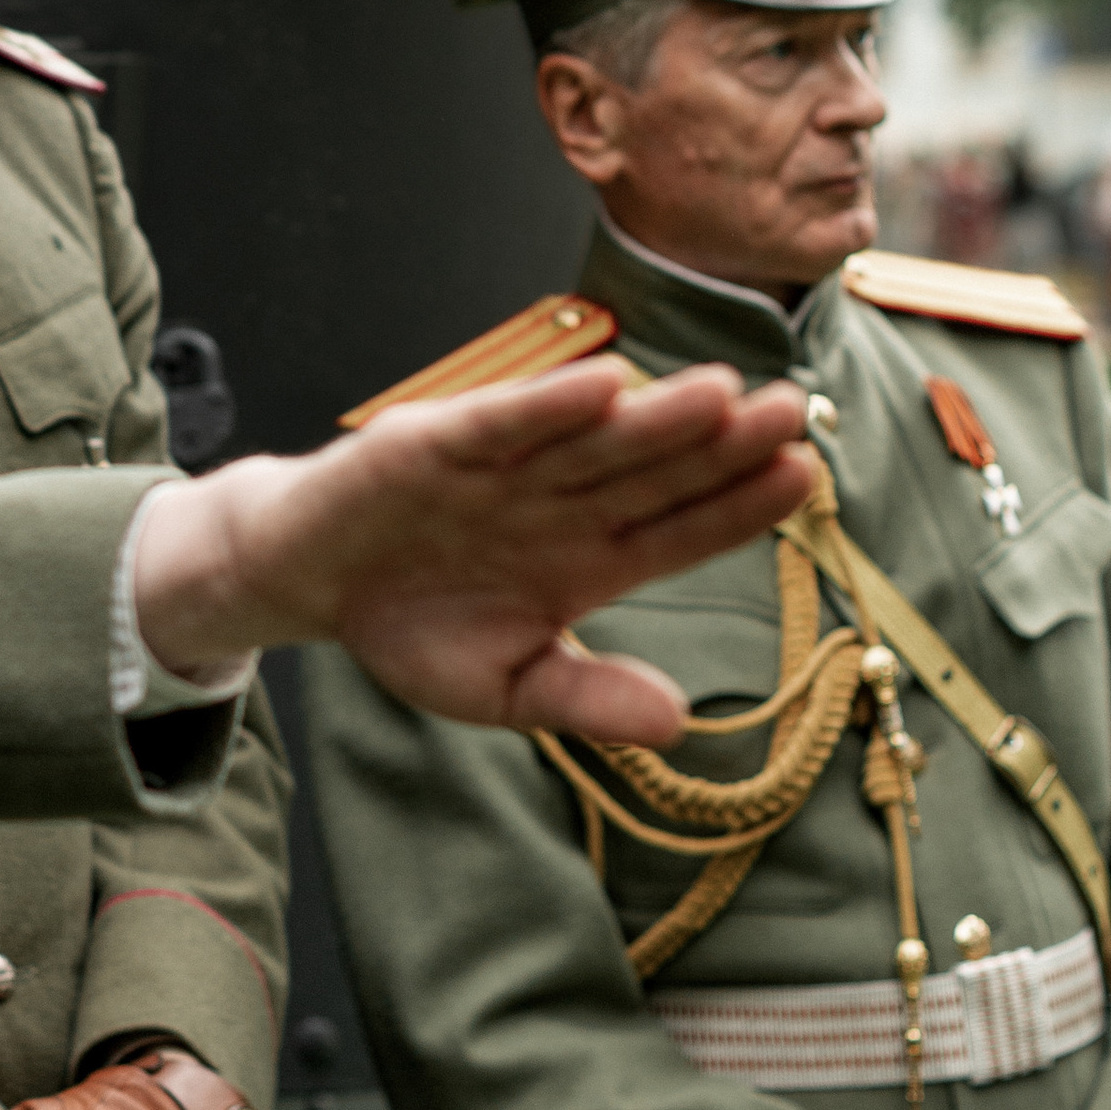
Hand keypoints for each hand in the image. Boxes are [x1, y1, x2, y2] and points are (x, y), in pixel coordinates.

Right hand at [129, 359, 814, 748]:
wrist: (305, 584)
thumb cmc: (410, 626)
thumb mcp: (501, 688)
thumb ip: (586, 699)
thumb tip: (678, 725)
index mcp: (588, 558)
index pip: (680, 529)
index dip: (739, 507)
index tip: (805, 480)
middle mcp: (559, 502)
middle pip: (655, 471)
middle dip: (723, 446)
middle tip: (792, 415)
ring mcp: (504, 467)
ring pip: (595, 439)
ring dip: (656, 415)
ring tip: (726, 394)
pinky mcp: (438, 444)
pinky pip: (503, 422)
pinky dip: (549, 405)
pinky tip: (606, 384)